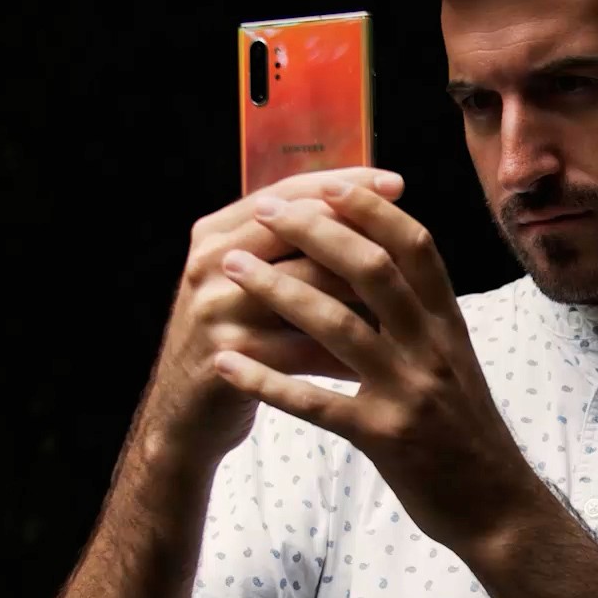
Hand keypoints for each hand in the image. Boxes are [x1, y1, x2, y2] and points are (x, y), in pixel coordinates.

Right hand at [139, 167, 406, 468]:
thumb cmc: (236, 340)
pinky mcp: (227, 355)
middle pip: (297, 230)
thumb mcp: (250, 284)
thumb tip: (370, 208)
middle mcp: (210, 260)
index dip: (345, 185)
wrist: (185, 414)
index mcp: (217, 231)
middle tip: (412, 236)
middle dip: (361, 230)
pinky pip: (302, 348)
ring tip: (408, 295)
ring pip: (304, 285)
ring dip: (360, 290)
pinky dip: (346, 349)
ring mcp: (214, 308)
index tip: (396, 183)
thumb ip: (290, 247)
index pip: (287, 191)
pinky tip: (381, 353)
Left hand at [212, 182, 536, 558]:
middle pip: (372, 271)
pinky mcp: (384, 438)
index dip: (371, 210)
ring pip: (339, 326)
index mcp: (451, 326)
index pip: (416, 247)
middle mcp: (433, 350)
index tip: (328, 185)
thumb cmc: (471, 436)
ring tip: (232, 269)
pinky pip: (317, 402)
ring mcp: (410, 393)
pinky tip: (228, 363)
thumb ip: (425, 319)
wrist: (500, 510)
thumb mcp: (458, 364)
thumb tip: (386, 267)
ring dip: (278, 291)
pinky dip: (267, 380)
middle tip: (265, 211)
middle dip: (314, 232)